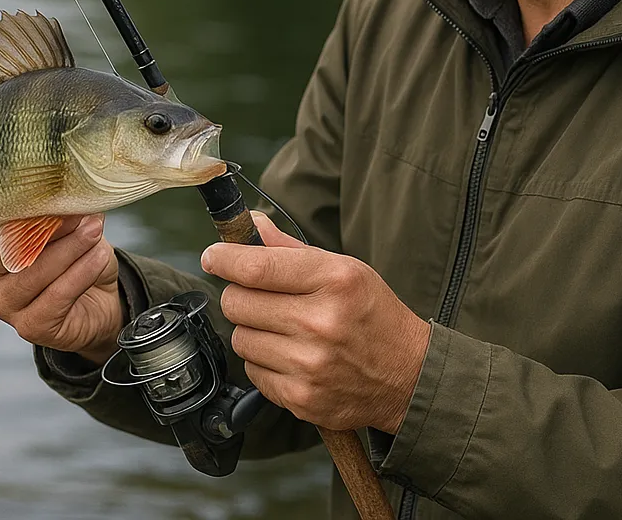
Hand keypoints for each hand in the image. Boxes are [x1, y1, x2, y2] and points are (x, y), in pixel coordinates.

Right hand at [0, 214, 122, 365]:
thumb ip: (68, 217)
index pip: (1, 231)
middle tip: (83, 216)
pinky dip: (81, 273)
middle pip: (14, 254)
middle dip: (52, 231)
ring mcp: (9, 309)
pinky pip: (57, 297)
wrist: (101, 301)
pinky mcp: (32, 328)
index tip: (61, 199)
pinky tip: (100, 257)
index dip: (31, 215)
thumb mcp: (75, 233)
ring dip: (70, 250)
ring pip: (34, 275)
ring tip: (95, 232)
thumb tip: (77, 197)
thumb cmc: (80, 261)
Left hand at [201, 212, 429, 433]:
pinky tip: (289, 355)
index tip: (213, 255)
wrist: (408, 376)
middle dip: (239, 294)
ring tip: (281, 327)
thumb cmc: (371, 313)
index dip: (225, 258)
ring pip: (240, 338)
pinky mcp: (301, 398)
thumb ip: (291, 248)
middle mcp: (320, 322)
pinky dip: (263, 361)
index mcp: (334, 280)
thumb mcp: (344, 268)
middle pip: (238, 302)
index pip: (258, 267)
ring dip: (252, 329)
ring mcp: (309, 364)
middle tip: (258, 295)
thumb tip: (251, 224)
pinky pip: (252, 372)